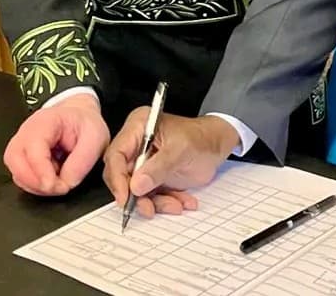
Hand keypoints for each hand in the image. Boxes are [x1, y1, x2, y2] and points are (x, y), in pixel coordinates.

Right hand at [2, 93, 109, 195]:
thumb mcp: (95, 138)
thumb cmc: (84, 124)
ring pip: (15, 171)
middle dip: (34, 181)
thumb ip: (81, 162)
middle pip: (14, 160)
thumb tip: (66, 183)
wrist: (79, 119)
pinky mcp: (21, 158)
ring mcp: (21, 145)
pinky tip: (51, 179)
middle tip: (57, 188)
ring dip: (35, 185)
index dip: (41, 171)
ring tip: (58, 182)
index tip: (55, 185)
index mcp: (45, 121)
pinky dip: (35, 185)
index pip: (33, 147)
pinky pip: (21, 177)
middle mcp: (27, 132)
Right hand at [102, 110, 239, 217]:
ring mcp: (144, 162)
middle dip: (136, 195)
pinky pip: (150, 196)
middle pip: (122, 175)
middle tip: (148, 207)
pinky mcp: (152, 177)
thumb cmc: (201, 138)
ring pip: (136, 191)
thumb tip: (135, 185)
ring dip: (155, 202)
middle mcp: (137, 144)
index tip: (125, 197)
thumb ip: (158, 167)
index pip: (117, 154)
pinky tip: (182, 201)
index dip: (117, 177)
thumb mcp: (180, 150)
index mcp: (138, 127)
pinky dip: (165, 203)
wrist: (218, 146)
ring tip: (175, 204)